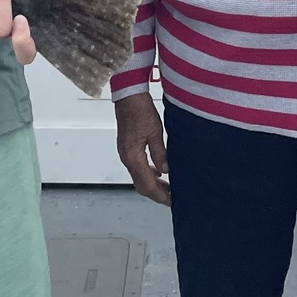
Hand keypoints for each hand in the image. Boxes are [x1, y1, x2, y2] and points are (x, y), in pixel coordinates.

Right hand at [113, 91, 169, 205]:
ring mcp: (125, 153)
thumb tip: (165, 170)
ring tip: (167, 186)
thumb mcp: (155, 131)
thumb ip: (160, 153)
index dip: (160, 195)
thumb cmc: (140, 109)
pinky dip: (147, 173)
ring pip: (138, 176)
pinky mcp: (127, 147)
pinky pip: (137, 167)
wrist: (128, 95)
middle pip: (141, 184)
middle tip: (171, 197)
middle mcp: (127, 158)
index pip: (147, 185)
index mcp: (133, 157)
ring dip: (152, 184)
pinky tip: (157, 171)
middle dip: (156, 193)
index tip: (171, 201)